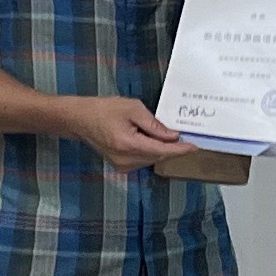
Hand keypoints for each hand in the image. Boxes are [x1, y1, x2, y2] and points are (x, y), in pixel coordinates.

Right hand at [64, 96, 191, 168]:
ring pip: (151, 158)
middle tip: (178, 131)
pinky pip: (143, 159)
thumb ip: (154, 124)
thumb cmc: (104, 110)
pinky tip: (144, 138)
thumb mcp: (132, 109)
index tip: (194, 147)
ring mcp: (122, 165)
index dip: (180, 149)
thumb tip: (173, 135)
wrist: (81, 119)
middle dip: (170, 145)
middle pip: (158, 155)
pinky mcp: (121, 166)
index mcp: (128, 144)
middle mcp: (126, 160)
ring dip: (159, 147)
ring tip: (151, 130)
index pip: (161, 150)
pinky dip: (149, 150)